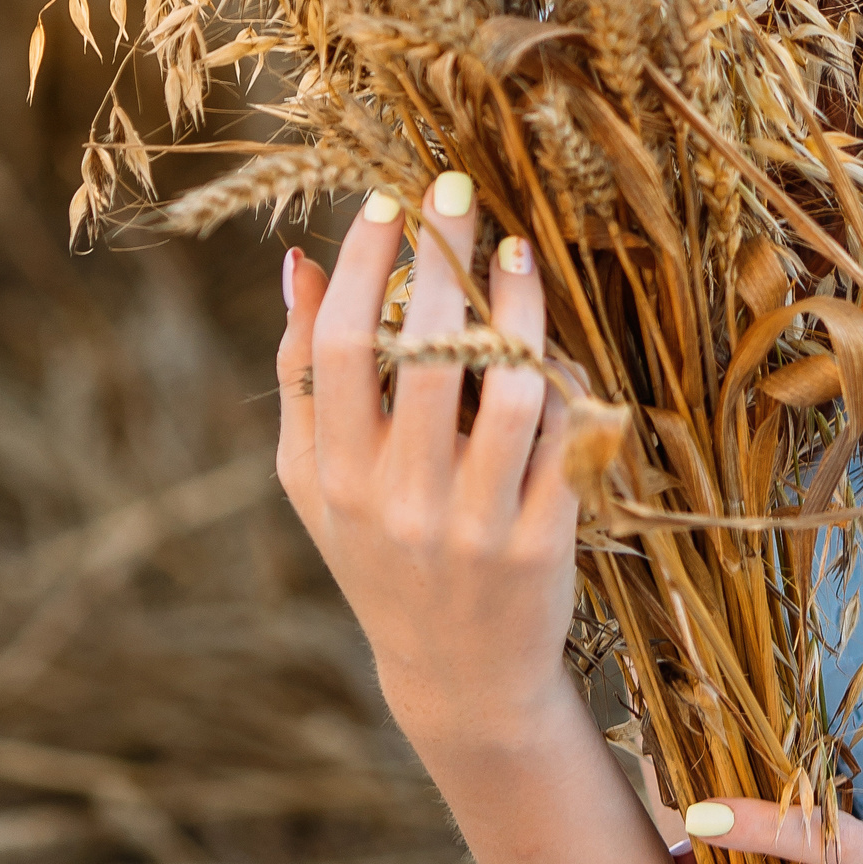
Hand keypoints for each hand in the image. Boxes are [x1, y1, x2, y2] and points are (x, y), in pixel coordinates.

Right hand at [275, 177, 583, 754]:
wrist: (458, 674)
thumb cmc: (378, 552)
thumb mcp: (313, 481)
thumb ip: (300, 374)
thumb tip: (300, 261)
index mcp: (338, 477)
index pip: (343, 350)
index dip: (365, 267)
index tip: (387, 201)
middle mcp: (402, 498)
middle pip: (425, 351)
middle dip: (441, 256)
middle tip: (456, 190)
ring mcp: (477, 520)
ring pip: (505, 387)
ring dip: (515, 305)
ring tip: (517, 251)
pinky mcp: (545, 537)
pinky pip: (562, 435)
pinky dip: (561, 376)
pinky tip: (555, 336)